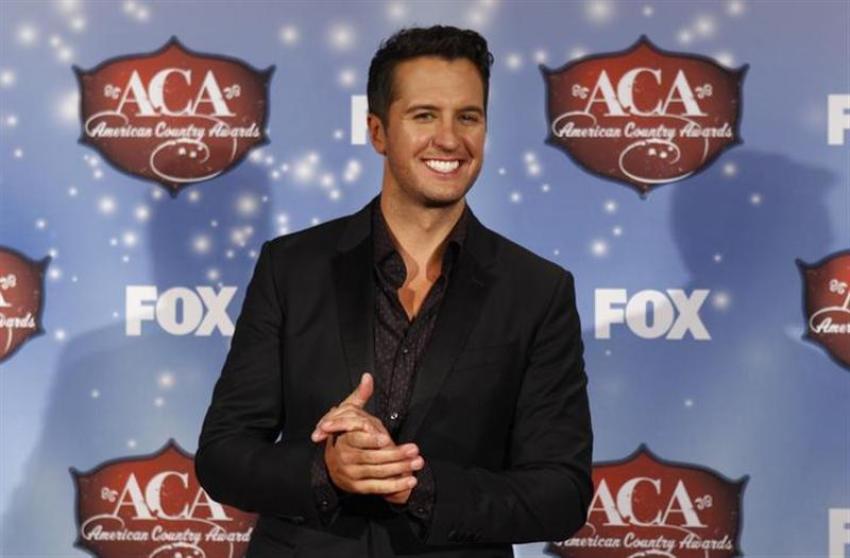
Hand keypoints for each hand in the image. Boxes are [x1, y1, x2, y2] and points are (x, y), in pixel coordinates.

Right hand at [311, 373, 423, 501]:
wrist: (332, 466)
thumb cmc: (346, 436)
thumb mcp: (349, 413)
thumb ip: (360, 396)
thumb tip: (367, 377)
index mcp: (342, 440)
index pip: (356, 440)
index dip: (370, 440)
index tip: (386, 439)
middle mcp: (345, 458)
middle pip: (372, 457)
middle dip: (395, 454)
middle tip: (414, 450)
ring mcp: (351, 474)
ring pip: (378, 472)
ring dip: (400, 469)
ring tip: (418, 462)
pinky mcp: (359, 488)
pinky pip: (378, 487)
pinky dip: (395, 486)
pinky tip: (410, 481)